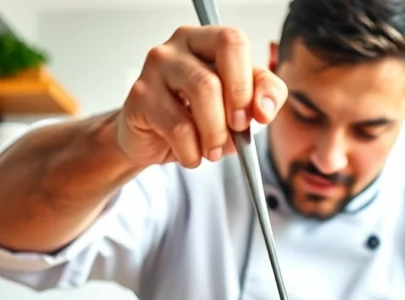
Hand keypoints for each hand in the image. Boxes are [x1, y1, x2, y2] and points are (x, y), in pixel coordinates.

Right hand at [117, 25, 287, 168]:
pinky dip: (192, 151)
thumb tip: (264, 109)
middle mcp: (178, 46)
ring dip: (215, 134)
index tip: (259, 115)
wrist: (151, 138)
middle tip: (238, 131)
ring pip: (201, 93)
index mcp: (206, 39)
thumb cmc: (195, 116)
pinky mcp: (140, 96)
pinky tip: (191, 155)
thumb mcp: (236, 105)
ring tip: (214, 151)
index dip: (251, 82)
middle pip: (216, 71)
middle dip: (234, 108)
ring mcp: (156, 68)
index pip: (234, 43)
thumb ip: (259, 97)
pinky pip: (178, 127)